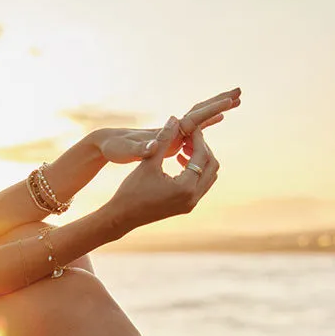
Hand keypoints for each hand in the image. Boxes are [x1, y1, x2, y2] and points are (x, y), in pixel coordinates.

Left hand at [95, 87, 239, 164]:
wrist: (105, 144)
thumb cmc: (114, 148)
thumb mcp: (127, 151)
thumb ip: (142, 149)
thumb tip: (155, 145)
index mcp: (165, 132)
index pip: (192, 117)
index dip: (210, 110)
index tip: (229, 100)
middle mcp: (171, 129)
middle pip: (198, 111)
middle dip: (218, 101)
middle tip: (240, 91)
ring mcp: (172, 134)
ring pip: (198, 118)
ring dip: (216, 109)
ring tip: (235, 102)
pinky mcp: (170, 141)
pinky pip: (194, 129)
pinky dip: (207, 123)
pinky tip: (215, 122)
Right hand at [107, 116, 219, 233]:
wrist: (122, 216)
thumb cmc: (131, 190)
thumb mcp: (148, 162)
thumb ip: (163, 140)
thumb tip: (174, 119)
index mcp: (185, 187)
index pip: (202, 156)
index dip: (197, 138)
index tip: (190, 127)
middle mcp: (192, 197)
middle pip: (212, 166)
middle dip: (202, 148)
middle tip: (189, 136)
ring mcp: (191, 204)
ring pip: (209, 176)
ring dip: (200, 159)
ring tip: (184, 147)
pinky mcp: (186, 206)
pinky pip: (200, 184)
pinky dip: (195, 170)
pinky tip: (179, 160)